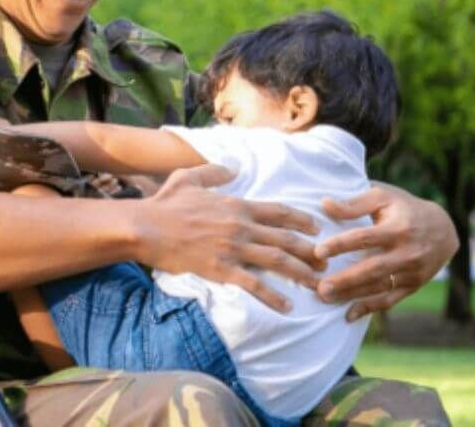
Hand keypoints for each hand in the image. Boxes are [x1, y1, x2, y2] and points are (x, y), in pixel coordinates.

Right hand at [131, 164, 325, 311]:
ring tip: (318, 285)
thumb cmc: (165, 203)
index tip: (317, 228)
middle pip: (285, 239)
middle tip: (327, 262)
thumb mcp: (189, 178)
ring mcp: (233, 248)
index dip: (301, 220)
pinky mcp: (221, 269)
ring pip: (277, 261)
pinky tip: (287, 307)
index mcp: (237, 205)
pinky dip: (272, 296)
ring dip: (301, 273)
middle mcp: (241, 226)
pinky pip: (253, 284)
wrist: (146, 227)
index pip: (278, 211)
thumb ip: (214, 172)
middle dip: (310, 251)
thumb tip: (232, 168)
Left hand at [314, 183, 458, 321]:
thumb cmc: (405, 208)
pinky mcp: (413, 286)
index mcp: (398, 228)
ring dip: (352, 295)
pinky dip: (369, 308)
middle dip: (346, 279)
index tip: (318, 251)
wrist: (444, 230)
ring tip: (326, 297)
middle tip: (320, 287)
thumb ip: (354, 203)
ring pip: (379, 287)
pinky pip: (390, 300)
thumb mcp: (383, 197)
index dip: (341, 245)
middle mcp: (407, 252)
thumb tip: (324, 204)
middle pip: (373, 268)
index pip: (365, 238)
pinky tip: (348, 315)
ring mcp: (412, 272)